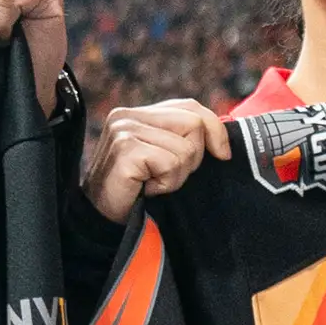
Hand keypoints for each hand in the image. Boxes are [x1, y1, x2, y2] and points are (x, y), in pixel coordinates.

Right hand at [82, 97, 229, 222]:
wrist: (102, 218)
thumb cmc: (135, 190)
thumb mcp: (162, 157)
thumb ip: (181, 137)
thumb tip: (222, 139)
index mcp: (137, 113)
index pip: (190, 106)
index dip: (214, 129)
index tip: (223, 154)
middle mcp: (127, 116)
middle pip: (194, 123)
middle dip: (193, 156)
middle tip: (168, 174)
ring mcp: (124, 131)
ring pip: (185, 148)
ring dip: (177, 175)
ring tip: (153, 182)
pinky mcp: (125, 151)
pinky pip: (171, 163)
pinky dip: (167, 182)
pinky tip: (147, 187)